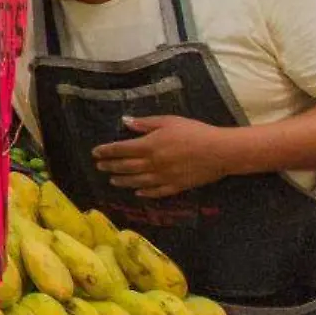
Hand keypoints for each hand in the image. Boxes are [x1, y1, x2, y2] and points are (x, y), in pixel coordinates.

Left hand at [92, 115, 233, 198]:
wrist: (220, 151)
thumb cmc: (195, 132)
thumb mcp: (168, 121)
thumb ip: (145, 124)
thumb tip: (125, 122)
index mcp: (149, 145)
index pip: (121, 149)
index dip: (106, 151)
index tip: (95, 152)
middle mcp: (153, 163)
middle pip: (126, 166)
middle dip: (110, 166)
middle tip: (99, 167)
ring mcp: (164, 177)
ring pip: (137, 181)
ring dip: (122, 181)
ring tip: (112, 180)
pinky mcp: (176, 186)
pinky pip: (156, 192)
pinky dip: (144, 193)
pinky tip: (137, 193)